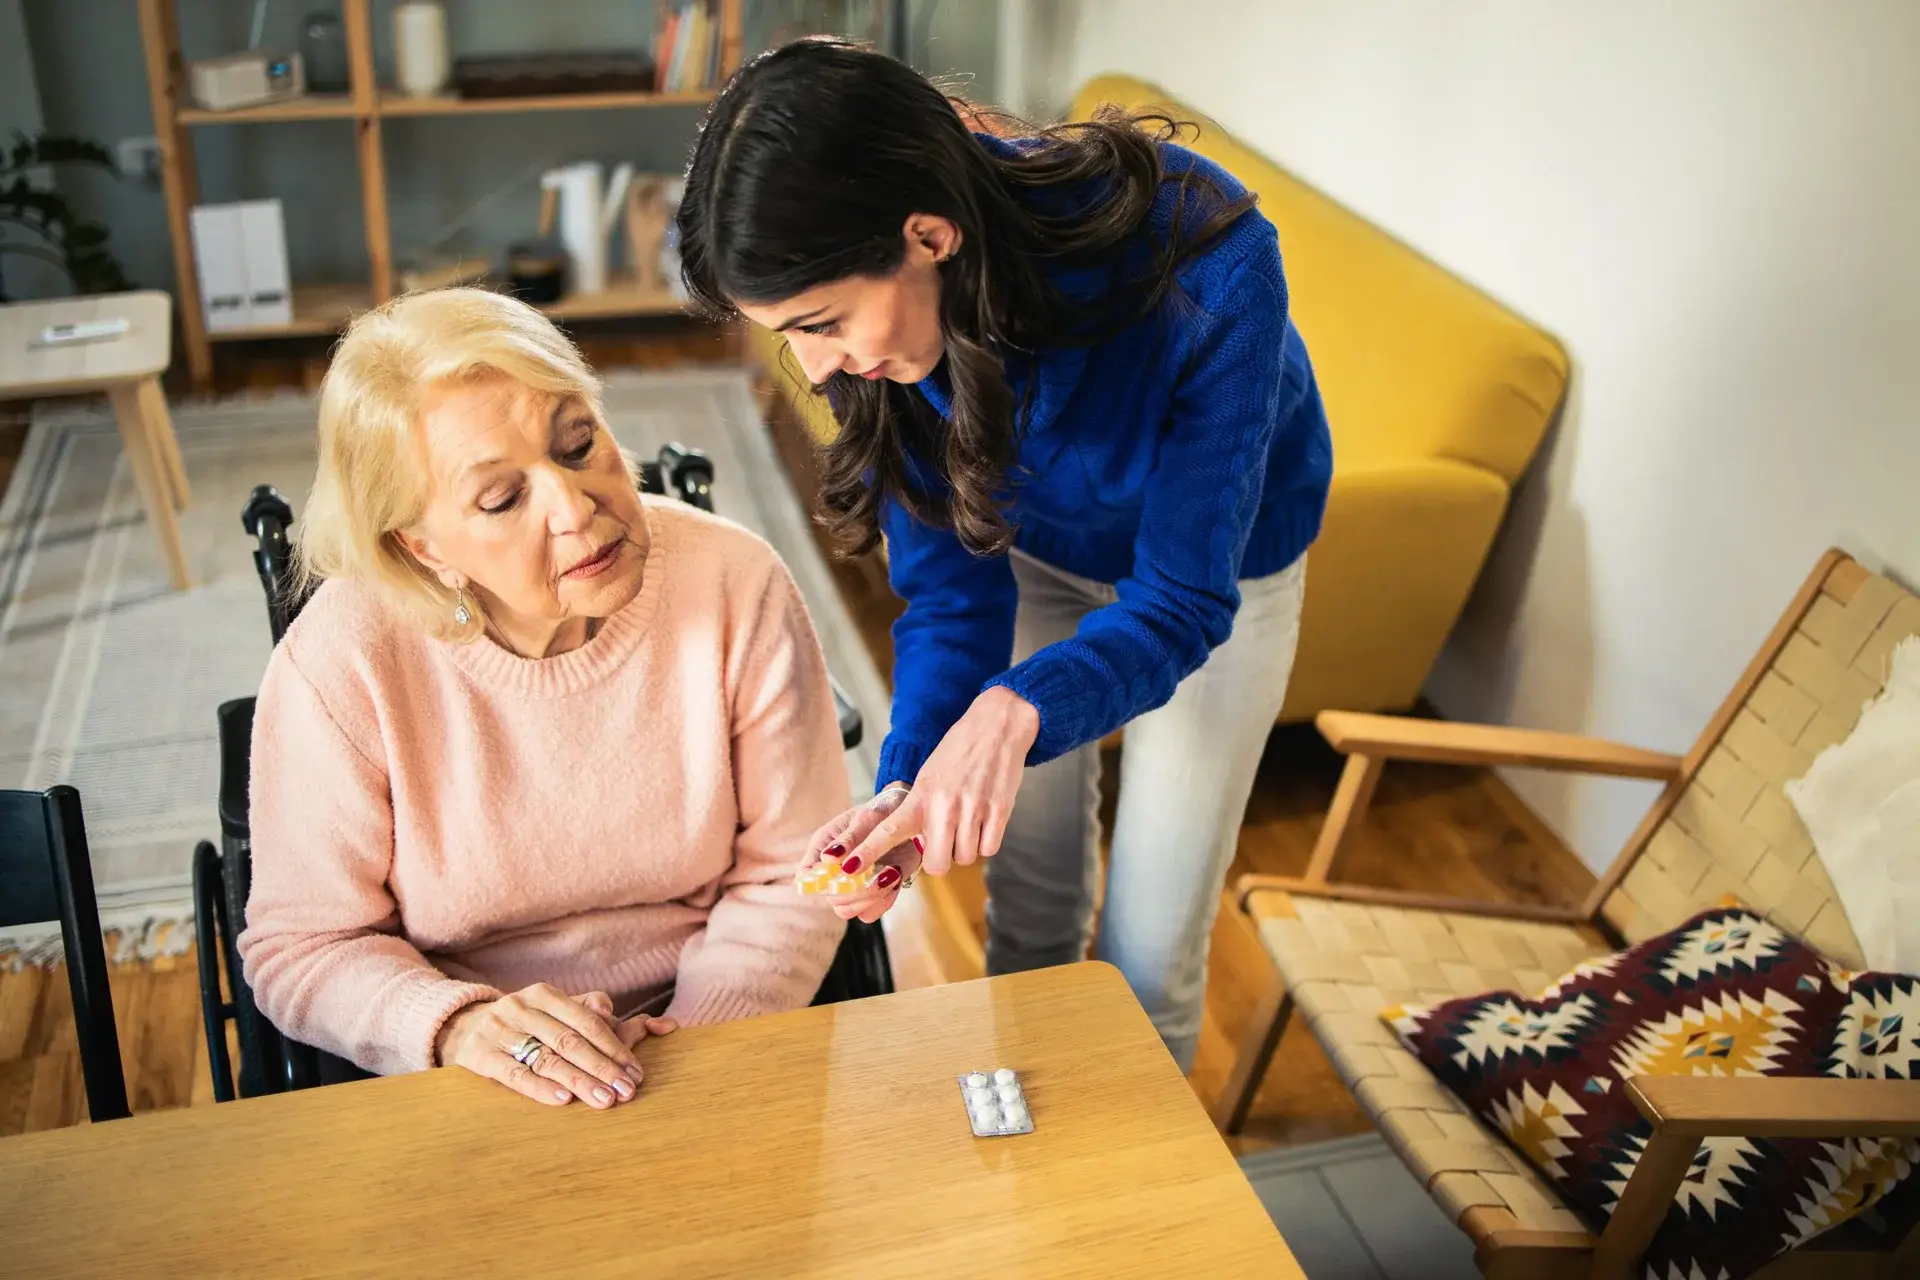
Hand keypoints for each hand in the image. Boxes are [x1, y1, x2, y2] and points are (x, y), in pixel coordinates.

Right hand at [434, 984, 675, 1108]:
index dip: (614, 1046)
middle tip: (627, 1090)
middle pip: (569, 1040)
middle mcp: (521, 1008)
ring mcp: (498, 1030)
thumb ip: (587, 1010)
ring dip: (579, 1081)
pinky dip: (539, 1087)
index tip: (635, 1071)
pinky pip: (513, 1074)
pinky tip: (563, 1099)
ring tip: (604, 1100)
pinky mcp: (478, 1055)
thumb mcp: (551, 1010)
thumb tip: (617, 1011)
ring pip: (546, 1058)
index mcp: (544, 994)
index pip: (586, 1021)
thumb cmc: (522, 1024)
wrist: (461, 1028)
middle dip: (602, 1067)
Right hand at [802, 786, 924, 923]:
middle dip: (855, 892)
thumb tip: (827, 858)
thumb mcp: (865, 818)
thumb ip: (847, 839)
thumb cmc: (879, 812)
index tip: (842, 877)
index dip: (817, 884)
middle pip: (831, 899)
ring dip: (870, 899)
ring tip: (891, 874)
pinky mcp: (873, 895)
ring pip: (847, 911)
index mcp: (823, 851)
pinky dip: (883, 902)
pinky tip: (895, 879)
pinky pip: (870, 913)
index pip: (806, 877)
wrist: (907, 818)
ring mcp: (852, 887)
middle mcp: (834, 874)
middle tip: (880, 874)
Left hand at [845, 686, 1037, 877]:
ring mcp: (974, 809)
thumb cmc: (959, 753)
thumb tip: (918, 845)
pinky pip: (989, 849)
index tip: (849, 868)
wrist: (996, 726)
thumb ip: (920, 811)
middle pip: (938, 865)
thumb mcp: (928, 777)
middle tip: (945, 838)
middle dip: (941, 859)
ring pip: (965, 858)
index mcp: (921, 796)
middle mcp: (945, 805)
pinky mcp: (1000, 811)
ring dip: (965, 846)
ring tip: (968, 819)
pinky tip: (984, 819)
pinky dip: (986, 841)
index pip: (889, 830)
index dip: (868, 851)